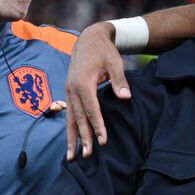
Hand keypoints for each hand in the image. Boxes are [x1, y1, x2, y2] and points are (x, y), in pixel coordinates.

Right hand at [65, 22, 129, 159]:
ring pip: (70, 118)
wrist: (89, 39)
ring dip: (71, 138)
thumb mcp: (115, 62)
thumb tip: (126, 98)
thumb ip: (119, 81)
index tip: (103, 142)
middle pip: (78, 118)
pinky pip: (69, 113)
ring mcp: (68, 91)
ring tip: (72, 156)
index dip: (98, 127)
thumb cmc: (104, 51)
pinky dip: (70, 128)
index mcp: (83, 83)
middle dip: (83, 138)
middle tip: (87, 155)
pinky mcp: (69, 92)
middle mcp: (72, 89)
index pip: (92, 110)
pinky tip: (71, 140)